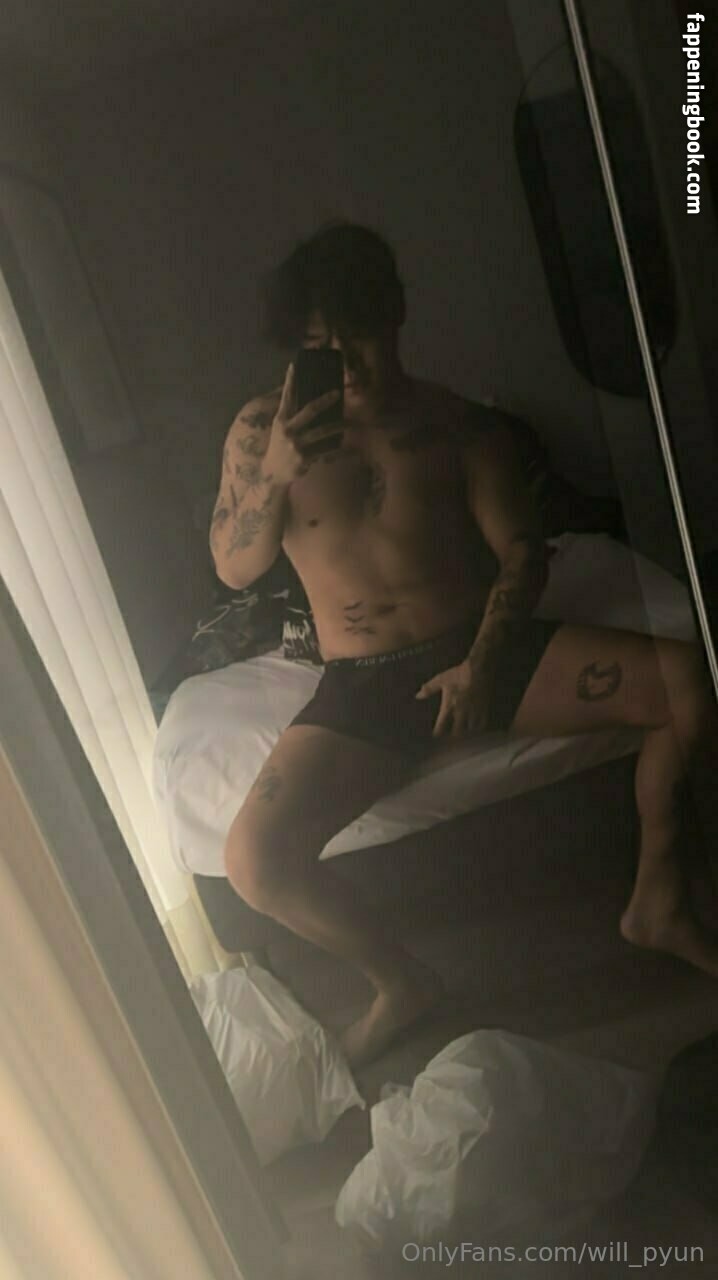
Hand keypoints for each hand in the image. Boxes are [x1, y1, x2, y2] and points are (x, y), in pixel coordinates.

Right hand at [263, 362, 344, 485]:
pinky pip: (326, 451)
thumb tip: (295, 394)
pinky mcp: (304, 458)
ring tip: (351, 423)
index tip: (294, 365)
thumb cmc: (279, 447)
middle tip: (337, 393)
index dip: (290, 380)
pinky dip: (338, 450)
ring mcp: (296, 445)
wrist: (272, 473)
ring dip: (339, 426)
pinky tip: (351, 448)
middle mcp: (288, 430)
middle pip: (309, 410)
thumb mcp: (279, 428)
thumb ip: (289, 414)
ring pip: (322, 431)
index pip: (286, 396)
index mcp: (281, 420)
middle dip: (325, 400)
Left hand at [415, 659, 491, 737]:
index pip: (441, 726)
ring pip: (470, 729)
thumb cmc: (457, 674)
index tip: (436, 735)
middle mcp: (460, 713)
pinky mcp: (483, 709)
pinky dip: (479, 727)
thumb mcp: (440, 679)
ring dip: (466, 732)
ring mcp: (473, 712)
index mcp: (448, 707)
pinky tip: (477, 727)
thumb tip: (417, 696)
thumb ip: (429, 689)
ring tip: (464, 733)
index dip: (437, 733)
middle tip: (450, 737)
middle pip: (457, 732)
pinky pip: (482, 723)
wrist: (477, 670)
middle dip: (453, 735)